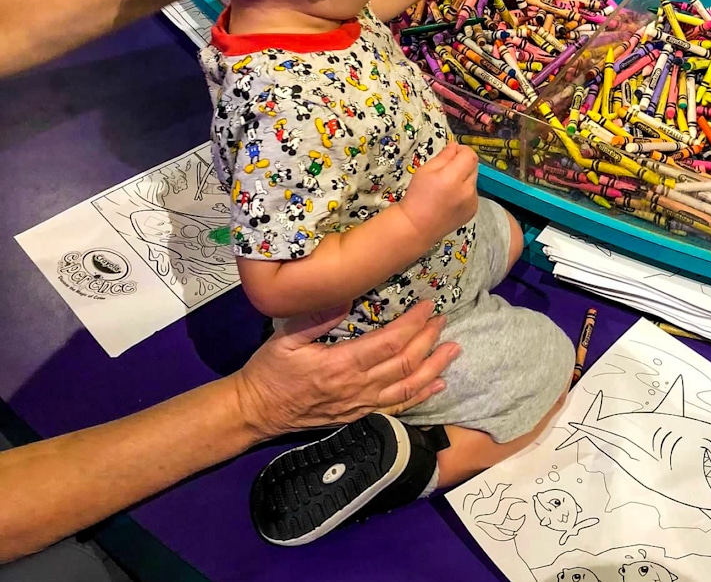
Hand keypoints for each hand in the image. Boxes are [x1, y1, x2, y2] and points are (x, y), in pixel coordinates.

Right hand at [232, 300, 459, 437]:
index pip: (388, 343)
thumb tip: (345, 297)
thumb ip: (315, 318)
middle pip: (404, 364)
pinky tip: (437, 384)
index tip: (429, 306)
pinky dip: (420, 396)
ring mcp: (359, 405)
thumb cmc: (269, 370)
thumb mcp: (285, 339)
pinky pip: (396, 407)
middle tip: (443, 320)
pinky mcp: (358, 415)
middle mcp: (356, 387)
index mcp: (341, 364)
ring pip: (407, 388)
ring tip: (453, 350)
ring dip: (434, 368)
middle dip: (429, 340)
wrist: (255, 411)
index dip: (413, 324)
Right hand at [399, 142, 479, 241]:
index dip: (462, 151)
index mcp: (452, 178)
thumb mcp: (425, 171)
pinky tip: (451, 198)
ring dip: (464, 178)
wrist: (417, 227)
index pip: (470, 155)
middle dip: (463, 164)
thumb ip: (444, 156)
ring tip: (447, 187)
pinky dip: (465, 191)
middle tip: (446, 171)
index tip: (453, 153)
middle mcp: (466, 190)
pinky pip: (473, 193)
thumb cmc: (417, 197)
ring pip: (473, 179)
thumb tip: (455, 146)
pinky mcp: (473, 210)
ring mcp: (472, 202)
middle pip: (474, 166)